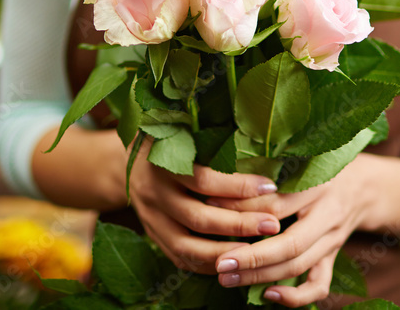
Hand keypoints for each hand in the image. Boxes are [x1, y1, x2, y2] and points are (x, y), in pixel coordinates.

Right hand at [127, 136, 282, 274]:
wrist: (127, 162)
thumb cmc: (169, 141)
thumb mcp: (185, 134)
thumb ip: (214, 145)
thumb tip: (263, 156)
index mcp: (163, 164)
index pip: (204, 180)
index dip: (238, 186)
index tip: (270, 186)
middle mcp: (154, 194)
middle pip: (198, 218)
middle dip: (239, 224)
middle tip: (272, 224)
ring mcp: (150, 219)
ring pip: (187, 246)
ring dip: (224, 251)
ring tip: (256, 251)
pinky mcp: (152, 236)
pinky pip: (179, 258)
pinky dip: (207, 264)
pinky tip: (234, 262)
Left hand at [206, 154, 377, 306]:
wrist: (366, 185)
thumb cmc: (323, 166)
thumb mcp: (300, 160)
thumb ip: (267, 170)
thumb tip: (220, 183)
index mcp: (318, 185)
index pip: (278, 203)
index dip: (244, 209)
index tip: (210, 209)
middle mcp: (328, 215)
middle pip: (290, 243)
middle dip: (251, 257)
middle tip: (219, 263)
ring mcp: (333, 240)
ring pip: (298, 266)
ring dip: (261, 277)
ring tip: (226, 278)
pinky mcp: (333, 257)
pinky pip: (319, 284)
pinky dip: (296, 297)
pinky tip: (268, 296)